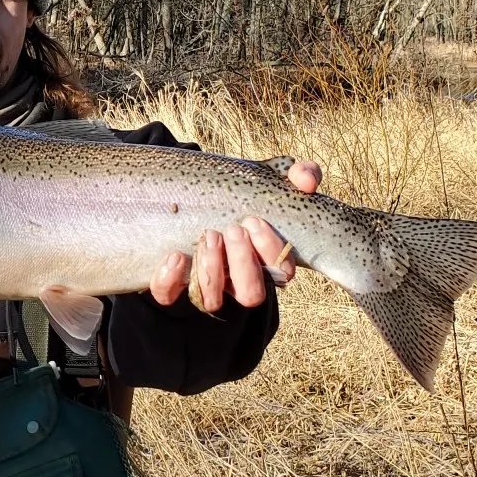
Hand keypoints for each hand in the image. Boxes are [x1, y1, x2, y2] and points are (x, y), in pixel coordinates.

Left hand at [149, 160, 321, 310]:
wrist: (192, 199)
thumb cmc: (241, 196)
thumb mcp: (273, 181)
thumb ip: (301, 174)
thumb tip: (308, 181)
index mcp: (267, 261)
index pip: (282, 274)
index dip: (270, 251)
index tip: (255, 221)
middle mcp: (238, 281)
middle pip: (251, 294)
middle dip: (243, 262)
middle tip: (232, 229)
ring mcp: (205, 286)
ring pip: (212, 301)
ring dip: (212, 270)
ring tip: (209, 236)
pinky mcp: (172, 285)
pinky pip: (168, 295)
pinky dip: (170, 278)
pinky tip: (175, 254)